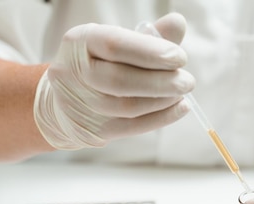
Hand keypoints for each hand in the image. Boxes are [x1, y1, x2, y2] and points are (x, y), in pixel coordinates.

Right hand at [34, 13, 194, 149]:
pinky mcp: (91, 129)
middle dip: (160, 82)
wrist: (66, 100)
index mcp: (79, 42)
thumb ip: (148, 37)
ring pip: (127, 107)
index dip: (151, 52)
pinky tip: (178, 109)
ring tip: (181, 94)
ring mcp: (80, 104)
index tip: (180, 58)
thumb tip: (178, 23)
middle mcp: (73, 72)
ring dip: (162, 101)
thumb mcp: (116, 43)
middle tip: (187, 81)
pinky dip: (160, 118)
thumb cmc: (99, 64)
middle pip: (120, 80)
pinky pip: (130, 127)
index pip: (115, 44)